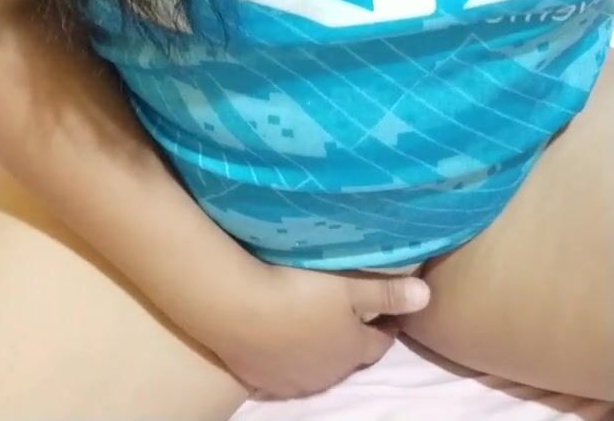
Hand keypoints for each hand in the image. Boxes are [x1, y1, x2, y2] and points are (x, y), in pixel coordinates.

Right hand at [212, 262, 429, 399]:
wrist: (238, 308)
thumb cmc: (300, 290)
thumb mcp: (350, 286)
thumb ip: (388, 293)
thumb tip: (428, 297)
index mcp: (352, 350)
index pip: (379, 343)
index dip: (385, 327)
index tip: (387, 314)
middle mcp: (328, 372)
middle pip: (348, 357)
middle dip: (352, 339)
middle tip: (348, 315)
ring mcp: (294, 380)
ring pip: (316, 365)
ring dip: (320, 348)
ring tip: (313, 323)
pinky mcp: (263, 379)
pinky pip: (286, 369)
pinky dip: (290, 355)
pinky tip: (282, 337)